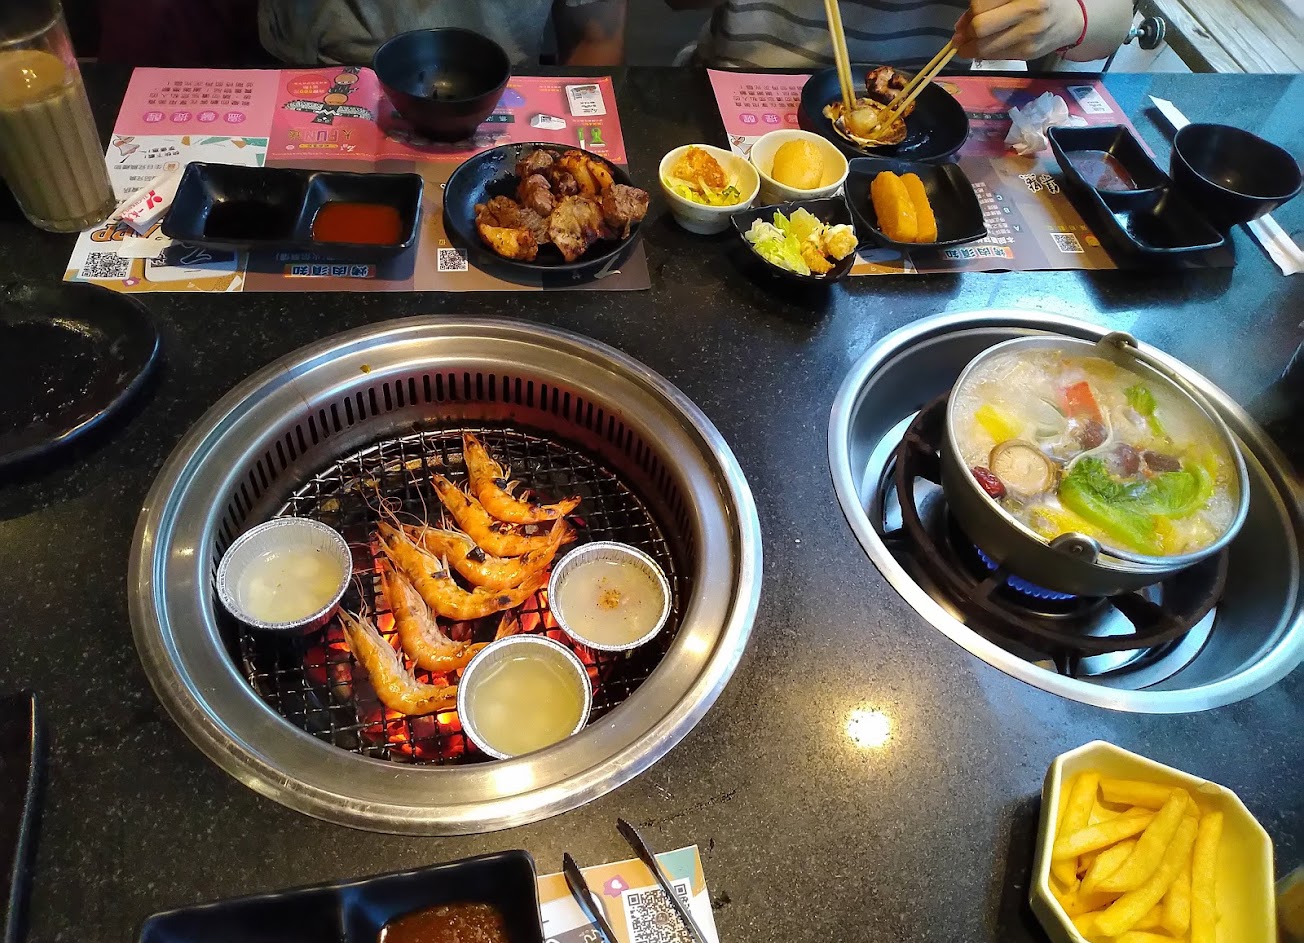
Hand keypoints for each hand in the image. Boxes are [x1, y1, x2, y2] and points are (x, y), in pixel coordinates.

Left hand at [953, 0, 1085, 59]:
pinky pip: (995, 56)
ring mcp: (1029, 33)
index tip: (965, 20)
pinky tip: (984, 48)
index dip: (969, 13)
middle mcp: (1029, 9)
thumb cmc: (1039, 2)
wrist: (1070, 19)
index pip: (980, 4)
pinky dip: (984, 54)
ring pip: (985, 46)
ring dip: (970, 48)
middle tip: (961, 36)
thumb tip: (960, 26)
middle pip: (980, 27)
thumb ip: (989, 4)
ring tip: (968, 45)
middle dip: (965, 34)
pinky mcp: (1028, 52)